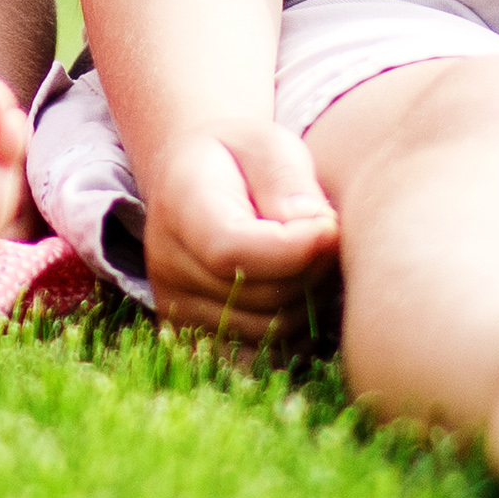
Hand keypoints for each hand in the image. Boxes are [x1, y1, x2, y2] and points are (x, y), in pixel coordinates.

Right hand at [139, 118, 339, 345]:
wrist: (197, 178)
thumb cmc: (241, 157)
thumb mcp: (267, 142)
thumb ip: (288, 179)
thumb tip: (315, 228)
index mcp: (179, 206)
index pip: (232, 249)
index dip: (294, 248)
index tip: (331, 225)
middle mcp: (167, 264)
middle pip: (260, 296)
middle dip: (312, 270)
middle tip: (327, 234)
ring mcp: (177, 306)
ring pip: (270, 331)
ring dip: (308, 300)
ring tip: (311, 258)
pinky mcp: (195, 335)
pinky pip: (261, 355)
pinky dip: (293, 331)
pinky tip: (297, 291)